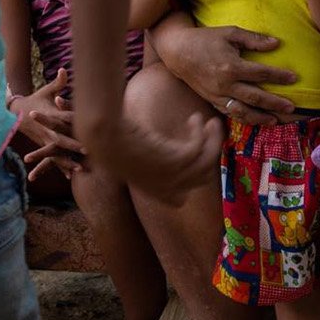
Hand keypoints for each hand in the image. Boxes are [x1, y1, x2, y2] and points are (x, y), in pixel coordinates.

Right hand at [9, 68, 86, 174]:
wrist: (17, 112)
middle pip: (61, 139)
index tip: (86, 126)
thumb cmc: (36, 99)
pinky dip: (61, 167)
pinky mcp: (44, 146)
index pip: (64, 119)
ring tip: (80, 169)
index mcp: (50, 115)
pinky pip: (53, 158)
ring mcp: (45, 140)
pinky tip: (71, 176)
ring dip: (68, 161)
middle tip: (87, 151)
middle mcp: (48, 130)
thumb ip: (57, 83)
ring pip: (57, 153)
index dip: (74, 122)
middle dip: (73, 145)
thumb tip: (63, 70)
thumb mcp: (46, 91)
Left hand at [83, 111, 221, 194]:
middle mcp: (167, 188)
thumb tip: (150, 147)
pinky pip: (200, 147)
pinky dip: (200, 131)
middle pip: (203, 178)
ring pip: (208, 162)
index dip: (188, 181)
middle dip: (210, 156)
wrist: (106, 139)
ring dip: (213, 140)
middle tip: (210, 136)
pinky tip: (194, 119)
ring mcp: (173, 176)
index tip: (191, 159)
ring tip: (212, 123)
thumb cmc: (111, 145)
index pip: (179, 200)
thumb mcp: (128, 159)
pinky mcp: (177, 160)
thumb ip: (142, 162)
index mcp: (153, 191)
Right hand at [157, 23, 296, 124]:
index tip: (294, 78)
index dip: (279, 76)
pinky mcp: (212, 101)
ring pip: (243, 111)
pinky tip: (255, 120)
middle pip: (255, 97)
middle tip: (292, 107)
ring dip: (260, 118)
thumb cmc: (206, 39)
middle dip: (275, 103)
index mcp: (231, 66)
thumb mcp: (230, 33)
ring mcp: (217, 95)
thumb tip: (276, 43)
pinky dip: (244, 119)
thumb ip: (254, 39)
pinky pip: (230, 113)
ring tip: (276, 120)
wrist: (178, 51)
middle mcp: (225, 85)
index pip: (261, 73)